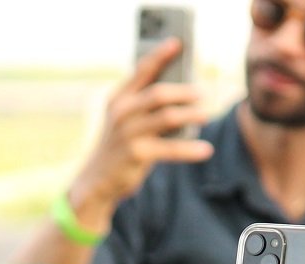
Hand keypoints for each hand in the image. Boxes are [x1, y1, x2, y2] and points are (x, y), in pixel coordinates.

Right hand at [67, 38, 214, 231]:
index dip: (160, 55)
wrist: (98, 180)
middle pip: (159, 93)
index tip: (177, 43)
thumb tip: (184, 94)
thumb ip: (146, 105)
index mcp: (119, 98)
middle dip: (184, 92)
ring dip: (191, 115)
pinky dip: (190, 149)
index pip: (142, 70)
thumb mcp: (125, 120)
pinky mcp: (136, 154)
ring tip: (206, 115)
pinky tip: (206, 150)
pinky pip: (171, 148)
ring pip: (168, 117)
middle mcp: (121, 112)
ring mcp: (128, 133)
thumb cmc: (119, 145)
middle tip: (202, 93)